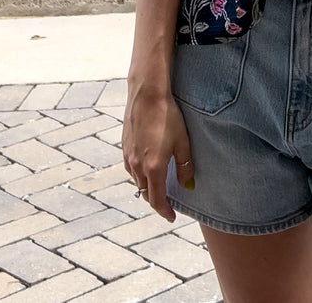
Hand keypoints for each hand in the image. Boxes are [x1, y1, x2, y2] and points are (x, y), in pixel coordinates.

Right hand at [122, 82, 193, 221]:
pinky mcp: (124, 146)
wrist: (146, 94)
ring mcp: (128, 156)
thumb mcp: (182, 141)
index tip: (172, 217)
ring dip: (147, 187)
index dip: (164, 211)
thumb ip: (184, 166)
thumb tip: (187, 186)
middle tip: (168, 202)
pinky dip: (139, 174)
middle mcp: (137, 166)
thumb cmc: (168, 116)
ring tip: (159, 185)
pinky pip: (131, 169)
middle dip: (156, 200)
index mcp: (153, 168)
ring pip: (137, 181)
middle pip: (145, 193)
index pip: (157, 200)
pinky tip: (147, 167)